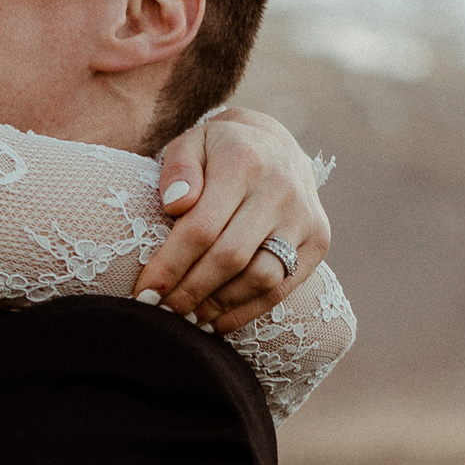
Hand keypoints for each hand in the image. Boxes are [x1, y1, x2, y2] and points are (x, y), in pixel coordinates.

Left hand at [130, 108, 329, 331]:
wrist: (276, 144)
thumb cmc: (219, 150)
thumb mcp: (191, 143)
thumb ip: (177, 169)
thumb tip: (176, 205)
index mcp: (244, 162)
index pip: (202, 227)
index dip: (170, 265)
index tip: (145, 291)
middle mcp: (281, 189)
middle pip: (230, 257)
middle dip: (190, 291)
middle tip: (162, 310)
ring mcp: (304, 217)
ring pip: (260, 279)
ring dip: (218, 305)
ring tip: (186, 317)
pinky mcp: (318, 240)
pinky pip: (281, 289)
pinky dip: (246, 312)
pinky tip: (216, 322)